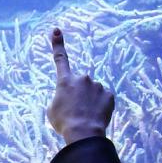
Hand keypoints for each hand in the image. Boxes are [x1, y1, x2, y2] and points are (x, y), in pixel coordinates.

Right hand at [46, 27, 113, 144]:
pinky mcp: (109, 94)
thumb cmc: (64, 122)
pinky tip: (96, 116)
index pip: (60, 59)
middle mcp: (82, 78)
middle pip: (80, 84)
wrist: (83, 132)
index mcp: (65, 81)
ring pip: (93, 92)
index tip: (56, 30)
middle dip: (79, 94)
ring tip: (86, 116)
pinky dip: (100, 106)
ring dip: (90, 102)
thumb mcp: (53, 109)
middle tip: (76, 111)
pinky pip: (104, 99)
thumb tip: (69, 97)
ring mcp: (97, 85)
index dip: (58, 44)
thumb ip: (60, 97)